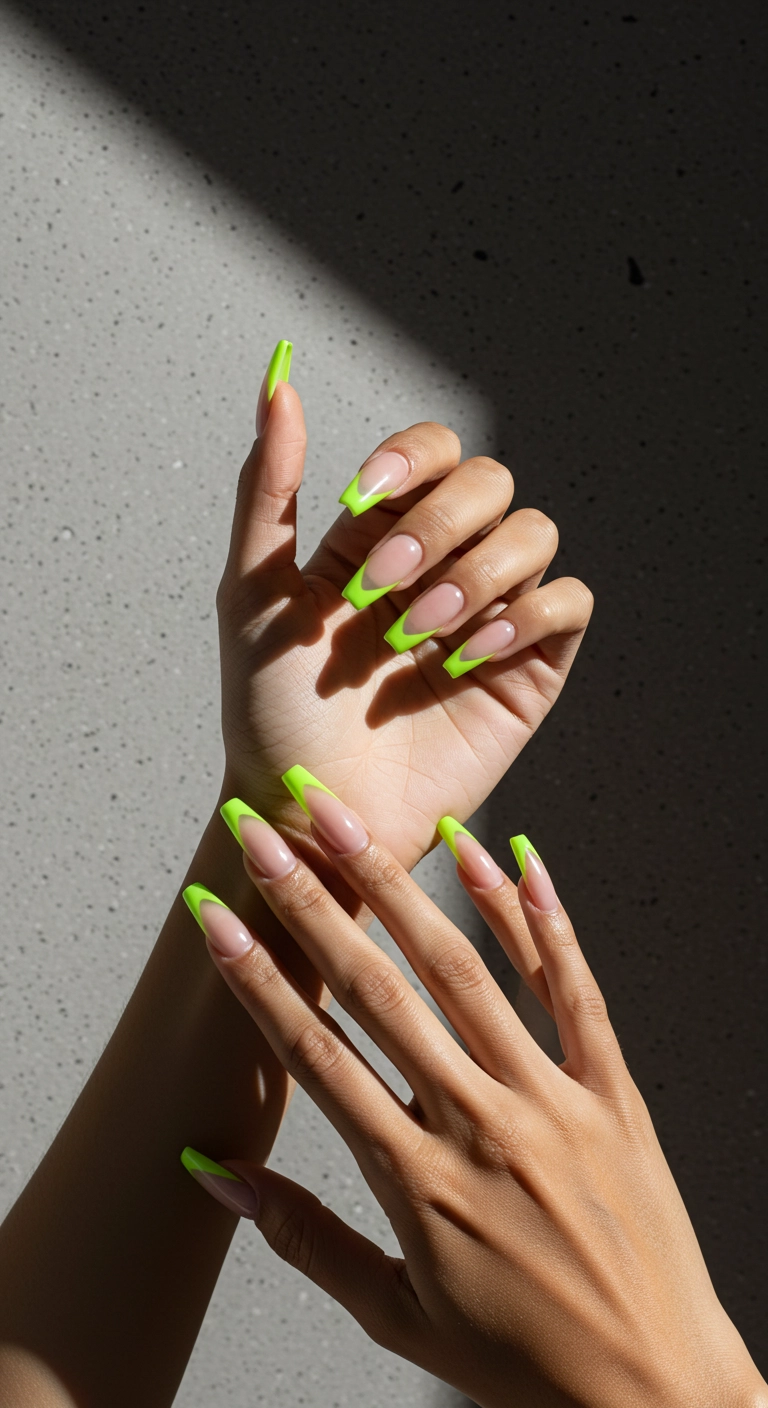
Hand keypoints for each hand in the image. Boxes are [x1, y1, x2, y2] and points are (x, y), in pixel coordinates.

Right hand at [184, 778, 765, 1407]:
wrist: (656, 1396)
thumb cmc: (520, 1364)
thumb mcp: (395, 1315)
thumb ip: (303, 1237)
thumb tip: (216, 1174)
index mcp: (420, 1183)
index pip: (317, 1059)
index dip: (258, 981)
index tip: (215, 920)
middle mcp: (484, 1126)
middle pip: (380, 992)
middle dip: (312, 904)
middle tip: (263, 833)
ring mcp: (554, 1101)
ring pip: (467, 971)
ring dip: (403, 886)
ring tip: (352, 822)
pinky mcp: (615, 1093)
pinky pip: (575, 990)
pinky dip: (540, 918)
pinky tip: (509, 855)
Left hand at [217, 343, 592, 870]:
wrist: (315, 808)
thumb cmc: (274, 712)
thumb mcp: (254, 593)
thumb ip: (269, 487)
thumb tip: (277, 381)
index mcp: (384, 534)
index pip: (434, 449)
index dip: (412, 458)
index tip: (359, 500)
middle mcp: (445, 563)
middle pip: (489, 483)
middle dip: (436, 529)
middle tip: (382, 593)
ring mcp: (492, 613)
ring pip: (535, 533)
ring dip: (476, 575)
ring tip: (421, 636)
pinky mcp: (530, 666)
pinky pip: (569, 603)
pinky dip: (527, 613)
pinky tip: (469, 654)